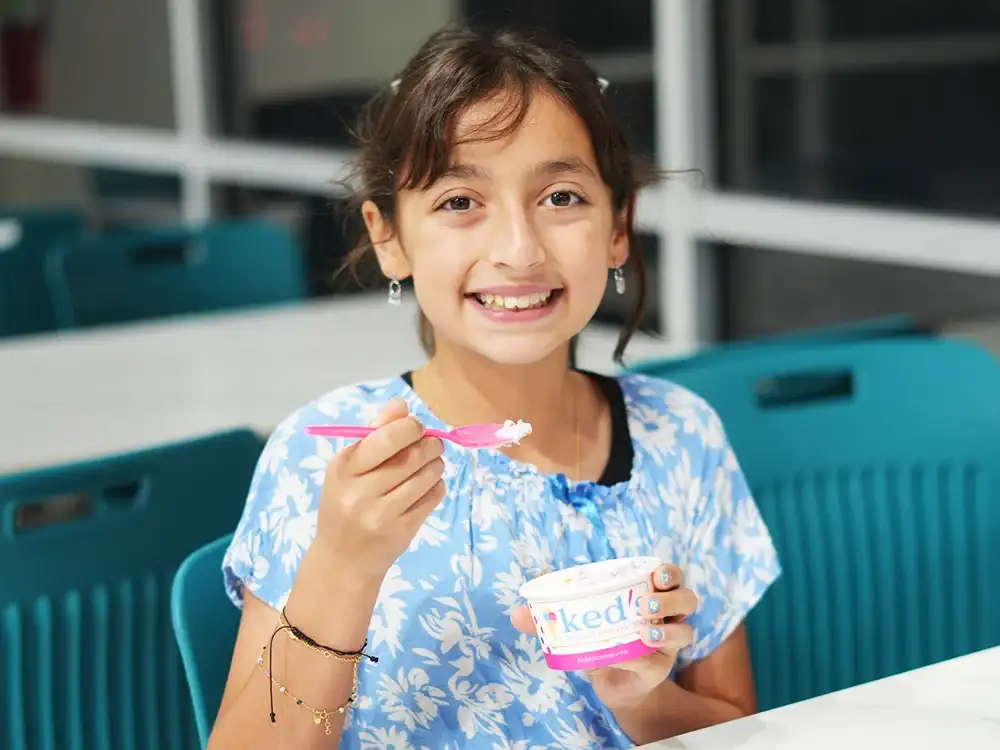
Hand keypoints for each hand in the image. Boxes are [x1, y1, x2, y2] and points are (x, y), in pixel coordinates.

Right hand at [315, 398, 445, 577]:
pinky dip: (437, 486)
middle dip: (430, 444)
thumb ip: (375, 433)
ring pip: (427, 476)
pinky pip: (433, 497)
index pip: (386, 438)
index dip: (411, 427)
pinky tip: (428, 486)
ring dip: (436, 464)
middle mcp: (360, 491)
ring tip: (431, 464)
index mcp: (344, 468)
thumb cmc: (346, 502)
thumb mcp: (349, 467)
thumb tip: (401, 404)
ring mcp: (382, 514)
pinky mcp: (402, 530)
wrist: (343, 559)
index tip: (417, 428)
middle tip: (433, 443)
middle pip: (412, 456)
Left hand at [511, 564, 696, 710]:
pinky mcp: (660, 668)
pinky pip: (661, 660)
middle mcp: (665, 617)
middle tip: (649, 599)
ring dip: (667, 627)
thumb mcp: (577, 624)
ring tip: (644, 629)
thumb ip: (548, 618)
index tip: (655, 573)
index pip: (669, 576)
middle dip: (673, 594)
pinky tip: (627, 655)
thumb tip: (515, 614)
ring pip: (687, 629)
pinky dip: (643, 655)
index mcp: (648, 595)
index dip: (668, 572)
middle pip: (688, 598)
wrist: (609, 684)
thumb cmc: (598, 642)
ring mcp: (667, 643)